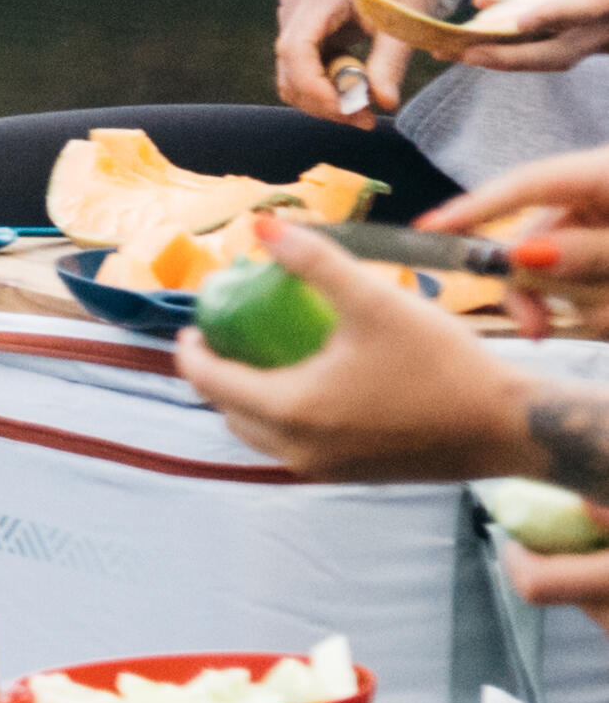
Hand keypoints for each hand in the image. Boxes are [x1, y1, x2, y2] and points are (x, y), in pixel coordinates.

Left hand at [171, 225, 536, 482]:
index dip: (192, 351)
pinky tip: (308, 385)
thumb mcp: (374, 301)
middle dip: (216, 375)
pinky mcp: (352, 475)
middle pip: (229, 412)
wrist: (509, 427)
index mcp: (290, 411)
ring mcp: (325, 469)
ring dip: (247, 400)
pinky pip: (294, 447)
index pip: (209, 381)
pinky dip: (282, 418)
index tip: (193, 324)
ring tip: (261, 358)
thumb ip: (315, 262)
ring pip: (260, 435)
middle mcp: (297, 450)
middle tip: (226, 337)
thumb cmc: (442, 363)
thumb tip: (264, 226)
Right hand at [277, 0, 443, 118]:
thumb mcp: (407, 18)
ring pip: (291, 73)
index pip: (296, 49)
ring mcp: (292, 15)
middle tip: (367, 120)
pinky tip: (355, 89)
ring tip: (365, 109)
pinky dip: (324, 85)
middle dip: (323, 101)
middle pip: (289, 68)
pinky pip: (301, 65)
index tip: (347, 111)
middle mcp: (294, 5)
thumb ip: (392, 61)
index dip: (314, 86)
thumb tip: (384, 104)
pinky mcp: (299, 25)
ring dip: (322, 98)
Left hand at [424, 0, 608, 75]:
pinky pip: (549, 43)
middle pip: (559, 51)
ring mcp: (599, 39)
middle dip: (512, 57)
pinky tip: (487, 4)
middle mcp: (608, 27)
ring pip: (551, 55)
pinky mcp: (589, 40)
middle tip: (466, 54)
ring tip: (461, 49)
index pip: (588, 9)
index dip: (555, 15)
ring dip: (507, 54)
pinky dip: (518, 34)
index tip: (520, 21)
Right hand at [428, 151, 608, 336]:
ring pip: (555, 267)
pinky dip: (592, 304)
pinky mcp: (600, 254)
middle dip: (531, 287)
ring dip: (574, 302)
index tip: (427, 230)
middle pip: (533, 237)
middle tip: (534, 329)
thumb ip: (587, 251)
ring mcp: (598, 224)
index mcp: (603, 174)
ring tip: (606, 321)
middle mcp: (592, 195)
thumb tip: (521, 255)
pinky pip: (579, 281)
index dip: (475, 207)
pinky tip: (608, 315)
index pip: (527, 184)